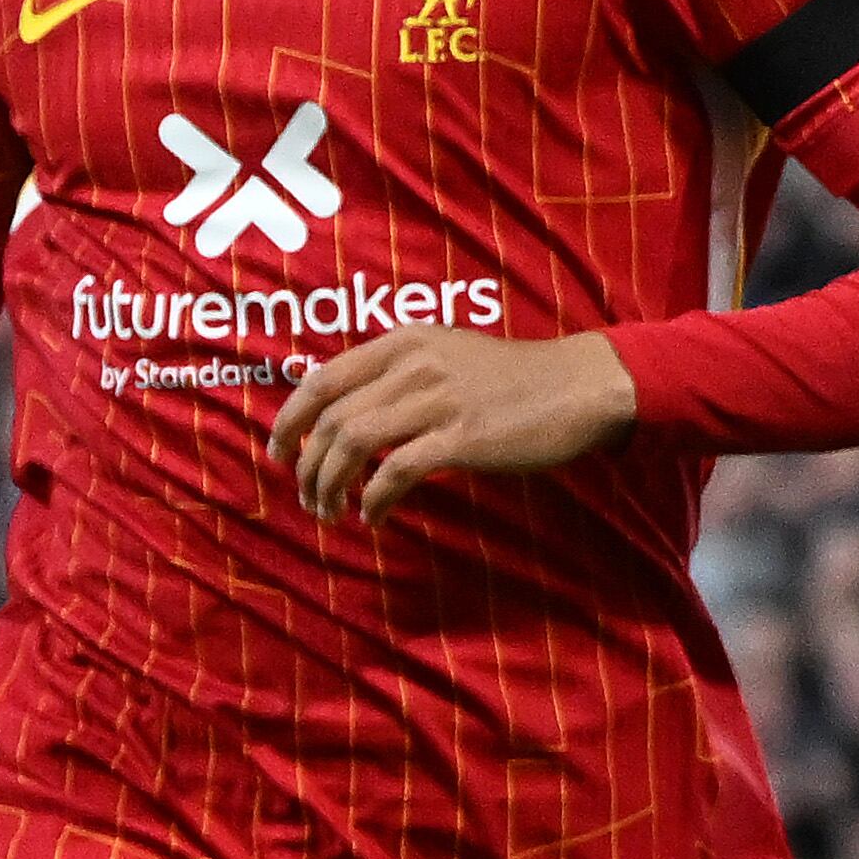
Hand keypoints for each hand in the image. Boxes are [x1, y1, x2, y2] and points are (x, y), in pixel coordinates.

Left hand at [270, 326, 638, 523]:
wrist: (580, 386)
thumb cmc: (515, 377)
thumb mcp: (449, 354)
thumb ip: (400, 372)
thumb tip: (348, 411)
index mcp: (405, 342)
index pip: (321, 379)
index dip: (288, 420)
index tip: (278, 453)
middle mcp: (414, 365)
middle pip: (332, 419)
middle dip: (307, 465)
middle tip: (306, 496)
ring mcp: (438, 400)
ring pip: (354, 446)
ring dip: (331, 486)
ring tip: (331, 512)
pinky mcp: (462, 437)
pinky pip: (395, 473)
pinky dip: (374, 500)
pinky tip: (374, 516)